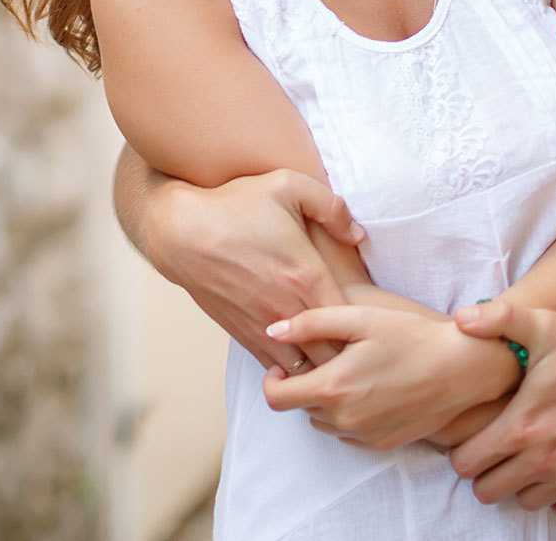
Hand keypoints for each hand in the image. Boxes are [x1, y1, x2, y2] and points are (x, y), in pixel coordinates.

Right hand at [145, 168, 365, 371]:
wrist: (181, 231)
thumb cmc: (234, 205)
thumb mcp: (288, 185)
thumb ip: (332, 207)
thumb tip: (358, 235)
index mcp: (308, 277)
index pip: (354, 323)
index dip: (369, 327)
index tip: (374, 320)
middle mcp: (289, 310)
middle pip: (336, 355)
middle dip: (353, 354)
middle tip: (362, 344)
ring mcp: (266, 327)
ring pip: (308, 370)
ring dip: (324, 366)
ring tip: (336, 355)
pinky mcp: (245, 336)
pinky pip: (278, 370)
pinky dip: (294, 370)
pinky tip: (302, 356)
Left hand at [260, 305, 518, 450]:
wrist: (461, 369)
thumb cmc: (410, 337)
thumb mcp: (359, 318)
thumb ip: (310, 324)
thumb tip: (272, 331)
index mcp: (332, 387)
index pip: (276, 398)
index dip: (272, 380)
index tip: (284, 364)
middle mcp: (344, 419)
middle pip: (300, 408)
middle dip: (303, 385)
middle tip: (324, 359)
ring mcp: (364, 435)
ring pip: (322, 421)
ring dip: (324, 401)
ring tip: (349, 372)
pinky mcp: (382, 444)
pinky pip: (348, 432)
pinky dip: (347, 414)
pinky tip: (368, 389)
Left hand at [448, 298, 555, 522]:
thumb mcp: (544, 324)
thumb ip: (496, 319)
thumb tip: (460, 318)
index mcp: (521, 427)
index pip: (466, 463)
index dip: (462, 450)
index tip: (473, 436)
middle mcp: (544, 461)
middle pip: (489, 490)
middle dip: (486, 472)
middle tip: (497, 449)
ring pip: (526, 502)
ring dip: (522, 484)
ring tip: (529, 457)